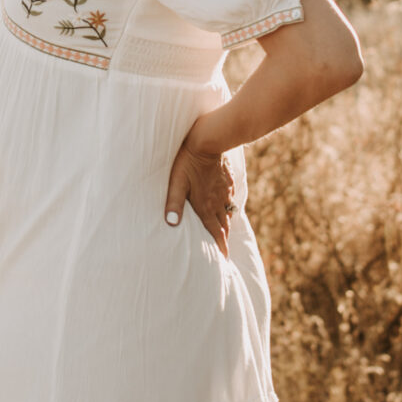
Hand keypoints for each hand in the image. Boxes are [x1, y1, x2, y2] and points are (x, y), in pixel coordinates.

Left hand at [164, 141, 234, 255]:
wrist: (208, 141)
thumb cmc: (187, 162)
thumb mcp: (176, 183)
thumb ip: (174, 204)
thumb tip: (171, 224)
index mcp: (206, 206)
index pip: (215, 232)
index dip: (220, 247)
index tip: (224, 260)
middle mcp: (218, 202)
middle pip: (223, 225)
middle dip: (224, 239)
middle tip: (225, 251)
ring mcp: (224, 191)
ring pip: (228, 212)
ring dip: (226, 224)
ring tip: (224, 231)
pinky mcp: (227, 180)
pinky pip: (230, 197)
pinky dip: (228, 206)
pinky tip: (225, 204)